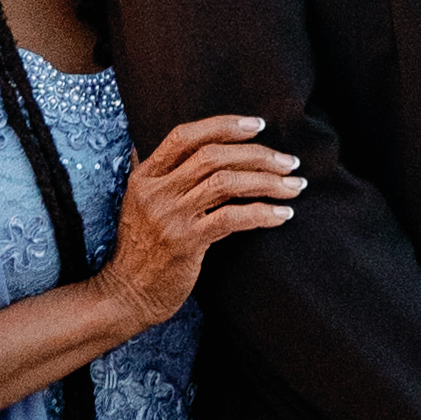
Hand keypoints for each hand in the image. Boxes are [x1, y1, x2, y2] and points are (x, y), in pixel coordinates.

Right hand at [98, 117, 303, 331]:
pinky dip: (262, 213)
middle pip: (213, 156)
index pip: (185, 136)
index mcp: (145, 176)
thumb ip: (154, 174)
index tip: (259, 126)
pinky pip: (232, 219)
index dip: (224, 125)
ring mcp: (170, 217)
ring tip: (295, 186)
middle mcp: (156, 191)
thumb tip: (155, 143)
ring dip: (267, 181)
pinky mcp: (186, 243)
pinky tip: (282, 214)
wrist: (126, 294)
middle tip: (289, 162)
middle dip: (258, 154)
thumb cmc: (139, 249)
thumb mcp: (137, 203)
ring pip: (226, 183)